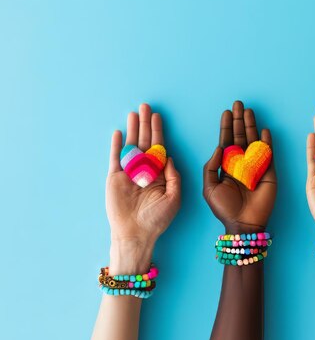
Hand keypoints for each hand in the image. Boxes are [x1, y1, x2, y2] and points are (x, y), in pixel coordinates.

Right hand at [106, 103, 181, 272]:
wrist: (136, 233)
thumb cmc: (157, 219)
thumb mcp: (174, 197)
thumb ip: (174, 176)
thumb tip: (170, 157)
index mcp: (159, 174)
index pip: (159, 147)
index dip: (159, 131)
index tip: (158, 117)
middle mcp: (144, 170)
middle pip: (145, 141)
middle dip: (146, 124)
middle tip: (145, 106)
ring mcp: (129, 173)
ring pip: (131, 146)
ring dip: (132, 129)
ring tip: (133, 113)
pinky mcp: (115, 178)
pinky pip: (116, 158)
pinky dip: (116, 145)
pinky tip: (118, 132)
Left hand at [203, 101, 276, 233]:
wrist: (243, 224)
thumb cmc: (224, 208)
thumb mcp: (209, 187)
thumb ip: (211, 166)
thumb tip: (219, 148)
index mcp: (226, 166)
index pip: (226, 141)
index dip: (226, 126)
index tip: (227, 112)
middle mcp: (241, 163)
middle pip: (240, 136)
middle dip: (239, 120)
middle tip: (239, 104)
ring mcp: (255, 167)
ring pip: (253, 141)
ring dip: (251, 126)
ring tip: (249, 111)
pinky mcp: (268, 173)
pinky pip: (268, 154)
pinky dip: (267, 142)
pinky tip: (264, 130)